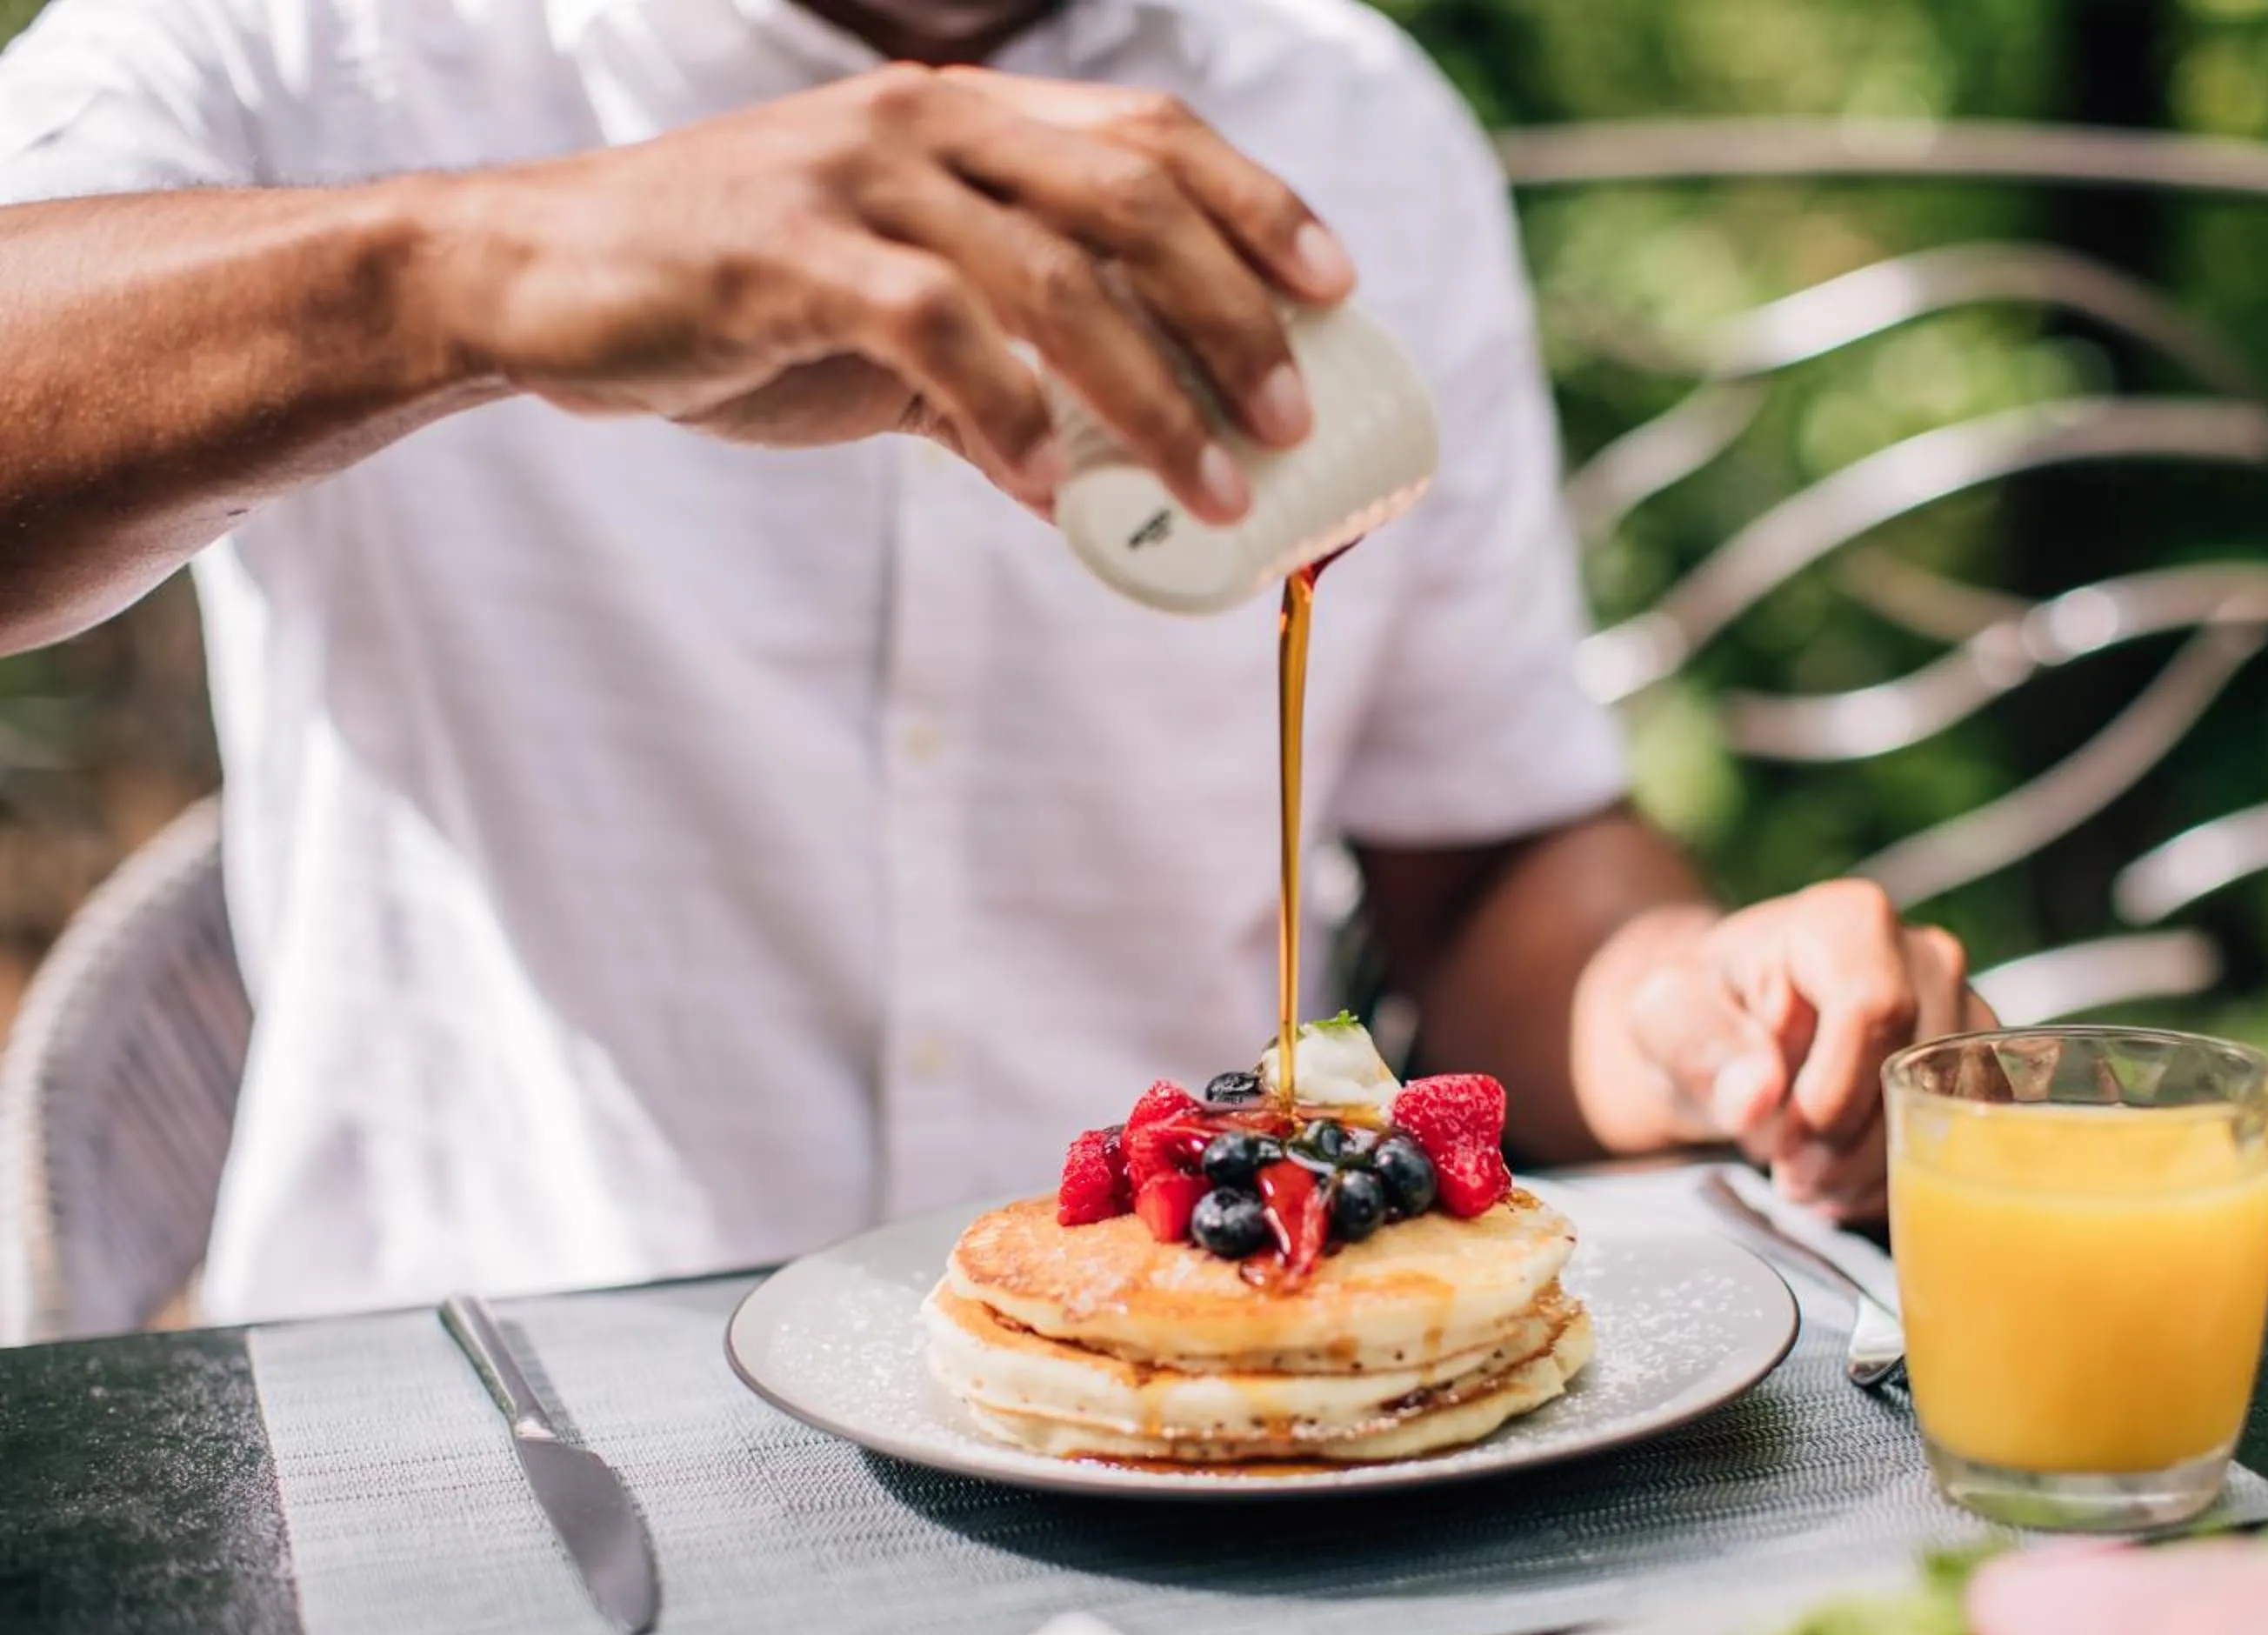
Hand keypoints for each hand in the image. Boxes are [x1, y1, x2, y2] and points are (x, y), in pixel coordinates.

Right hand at [421, 63, 1353, 515]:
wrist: (540, 282)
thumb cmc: (730, 293)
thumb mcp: (883, 318)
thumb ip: (992, 373)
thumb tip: (1094, 476)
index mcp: (963, 119)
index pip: (1147, 136)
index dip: (1258, 205)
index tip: (1336, 287)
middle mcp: (924, 124)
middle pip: (1131, 200)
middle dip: (1234, 317)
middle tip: (1290, 422)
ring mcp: (854, 180)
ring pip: (1054, 276)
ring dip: (1153, 395)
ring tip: (1213, 490)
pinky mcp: (786, 254)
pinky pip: (938, 332)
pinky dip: (1011, 417)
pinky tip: (1054, 491)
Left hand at [1611, 881, 1996, 1220]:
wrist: (1729, 1030)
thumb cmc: (1701, 1012)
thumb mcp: (1665, 1019)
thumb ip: (1700, 1048)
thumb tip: (1756, 1094)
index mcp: (1846, 920)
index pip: (1872, 1009)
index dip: (1833, 1094)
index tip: (1783, 1146)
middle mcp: (1922, 955)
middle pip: (1920, 1067)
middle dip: (1852, 1148)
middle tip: (1792, 1179)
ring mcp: (1961, 1011)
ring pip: (1954, 1111)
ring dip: (1878, 1170)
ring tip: (1811, 1182)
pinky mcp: (1978, 1068)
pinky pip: (1968, 1138)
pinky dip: (1904, 1177)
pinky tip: (1846, 1183)